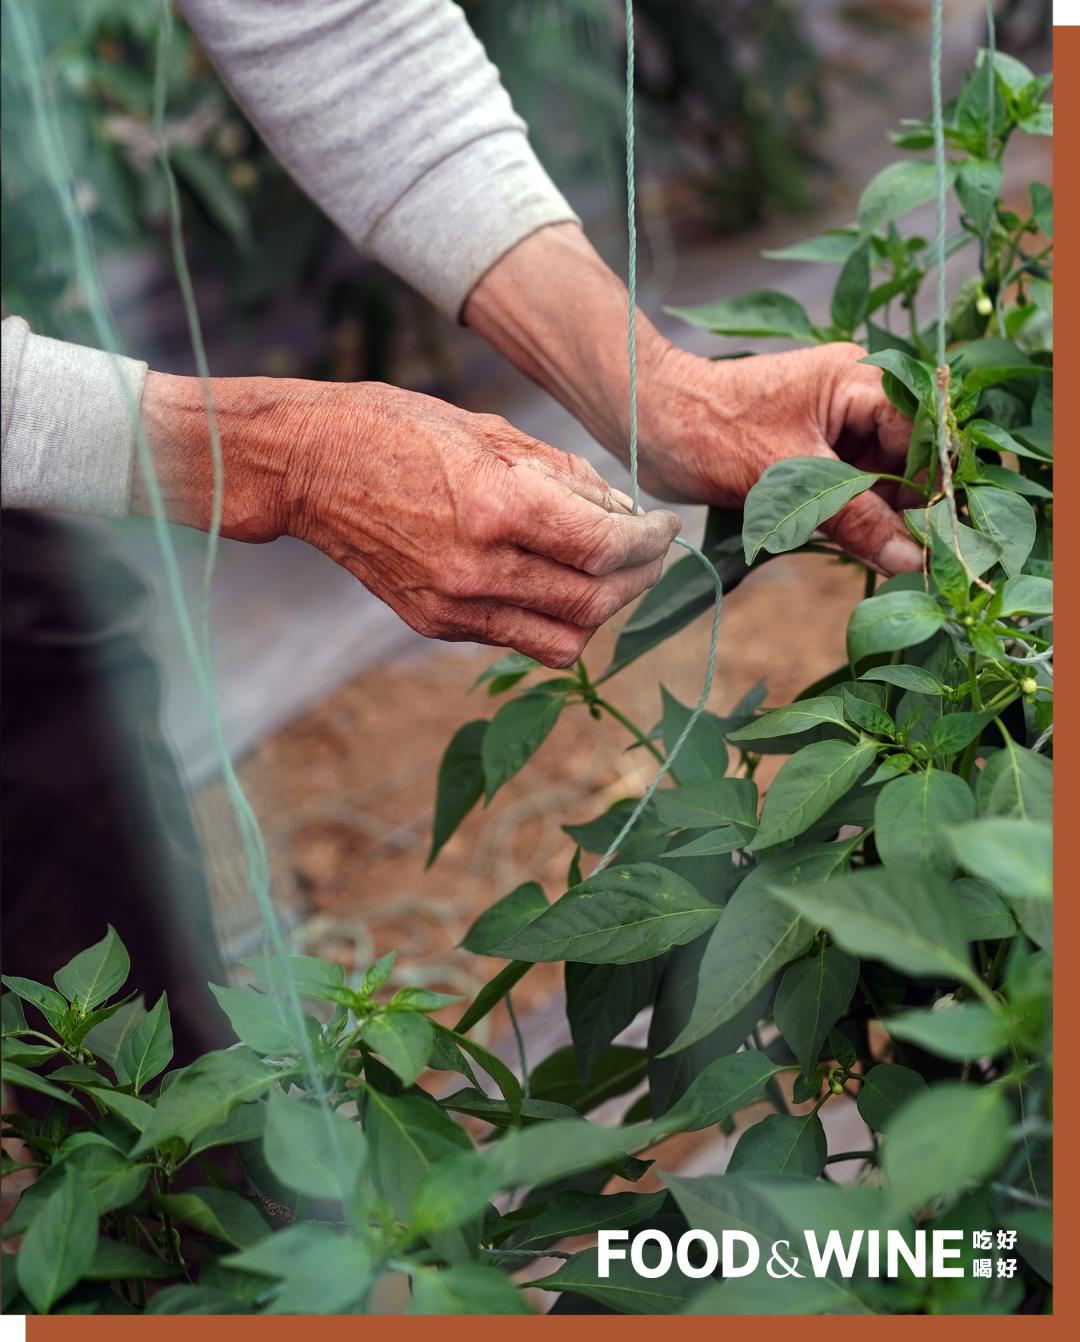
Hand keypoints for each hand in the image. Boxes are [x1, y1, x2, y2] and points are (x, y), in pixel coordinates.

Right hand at [136, 373, 679, 666]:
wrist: (310, 468)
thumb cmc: (397, 429)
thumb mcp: (490, 432)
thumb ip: (564, 476)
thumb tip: (621, 509)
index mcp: (496, 507)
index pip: (606, 547)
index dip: (649, 541)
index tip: (663, 528)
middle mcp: (478, 568)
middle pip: (595, 601)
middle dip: (638, 578)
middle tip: (649, 553)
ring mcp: (454, 606)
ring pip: (564, 639)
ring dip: (602, 611)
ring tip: (609, 575)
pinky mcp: (435, 624)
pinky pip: (518, 640)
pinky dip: (553, 619)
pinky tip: (555, 584)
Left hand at [635, 342, 923, 574]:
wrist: (650, 426)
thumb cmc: (711, 432)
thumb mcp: (792, 477)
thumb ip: (857, 518)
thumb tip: (912, 558)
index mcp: (860, 380)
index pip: (923, 434)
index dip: (935, 485)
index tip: (942, 535)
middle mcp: (856, 397)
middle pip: (908, 459)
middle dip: (911, 508)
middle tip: (921, 559)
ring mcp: (835, 427)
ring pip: (881, 480)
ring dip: (883, 520)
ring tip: (896, 560)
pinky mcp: (813, 455)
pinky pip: (851, 491)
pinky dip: (856, 520)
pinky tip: (865, 549)